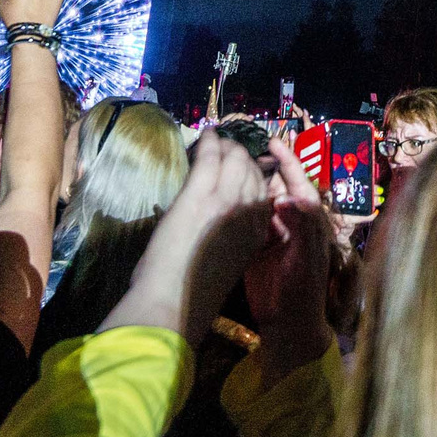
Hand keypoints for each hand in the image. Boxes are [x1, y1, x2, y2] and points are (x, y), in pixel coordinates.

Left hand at [107, 130, 275, 343]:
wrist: (173, 300)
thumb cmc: (196, 290)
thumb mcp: (232, 260)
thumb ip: (236, 234)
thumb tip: (225, 215)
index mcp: (258, 233)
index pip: (263, 192)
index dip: (252, 174)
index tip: (241, 166)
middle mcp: (248, 213)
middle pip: (252, 171)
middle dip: (241, 155)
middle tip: (228, 148)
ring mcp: (225, 201)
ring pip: (235, 159)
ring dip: (226, 146)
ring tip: (217, 140)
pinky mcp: (199, 195)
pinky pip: (210, 159)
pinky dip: (209, 143)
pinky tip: (206, 135)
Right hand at [247, 134, 335, 374]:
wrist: (288, 324)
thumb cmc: (303, 290)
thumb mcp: (305, 256)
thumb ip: (300, 225)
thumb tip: (285, 195)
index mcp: (309, 220)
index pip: (299, 182)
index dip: (288, 160)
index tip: (273, 140)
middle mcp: (292, 222)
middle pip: (277, 187)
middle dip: (263, 166)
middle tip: (242, 148)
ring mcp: (273, 235)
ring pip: (260, 201)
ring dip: (248, 183)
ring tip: (229, 164)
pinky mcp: (255, 248)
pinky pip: (247, 221)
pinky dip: (238, 206)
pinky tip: (222, 195)